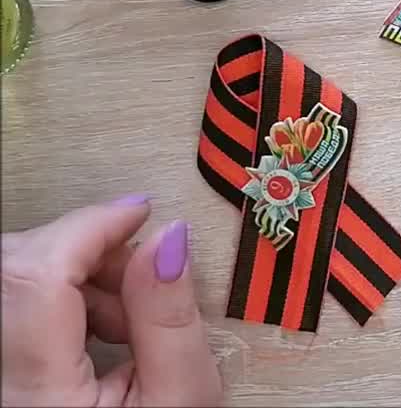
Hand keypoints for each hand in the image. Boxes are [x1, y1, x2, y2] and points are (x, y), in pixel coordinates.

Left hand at [1, 197, 220, 406]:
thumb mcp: (182, 399)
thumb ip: (170, 319)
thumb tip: (167, 241)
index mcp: (38, 395)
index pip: (37, 274)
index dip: (90, 225)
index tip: (137, 213)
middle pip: (12, 269)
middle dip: (82, 249)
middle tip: (140, 268)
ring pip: (8, 283)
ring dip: (70, 273)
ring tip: (126, 314)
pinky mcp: (1, 372)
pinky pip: (11, 308)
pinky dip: (58, 296)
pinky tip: (99, 327)